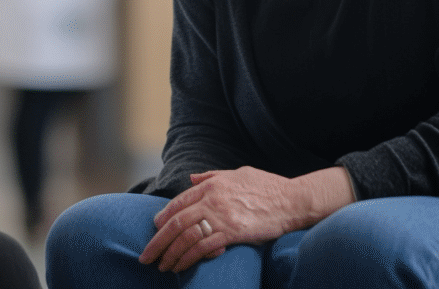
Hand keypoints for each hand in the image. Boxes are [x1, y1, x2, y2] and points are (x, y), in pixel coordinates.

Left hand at [138, 166, 354, 273]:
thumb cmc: (267, 186)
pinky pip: (203, 248)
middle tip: (146, 256)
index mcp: (211, 184)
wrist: (292, 200)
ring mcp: (221, 216)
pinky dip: (188, 259)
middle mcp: (212, 199)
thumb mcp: (238, 173)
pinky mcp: (232, 233)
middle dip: (157, 242)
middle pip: (175, 222)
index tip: (155, 230)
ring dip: (170, 254)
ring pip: (186, 237)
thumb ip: (212, 176)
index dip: (163, 218)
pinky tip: (181, 267)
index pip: (178, 203)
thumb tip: (192, 178)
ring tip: (162, 266)